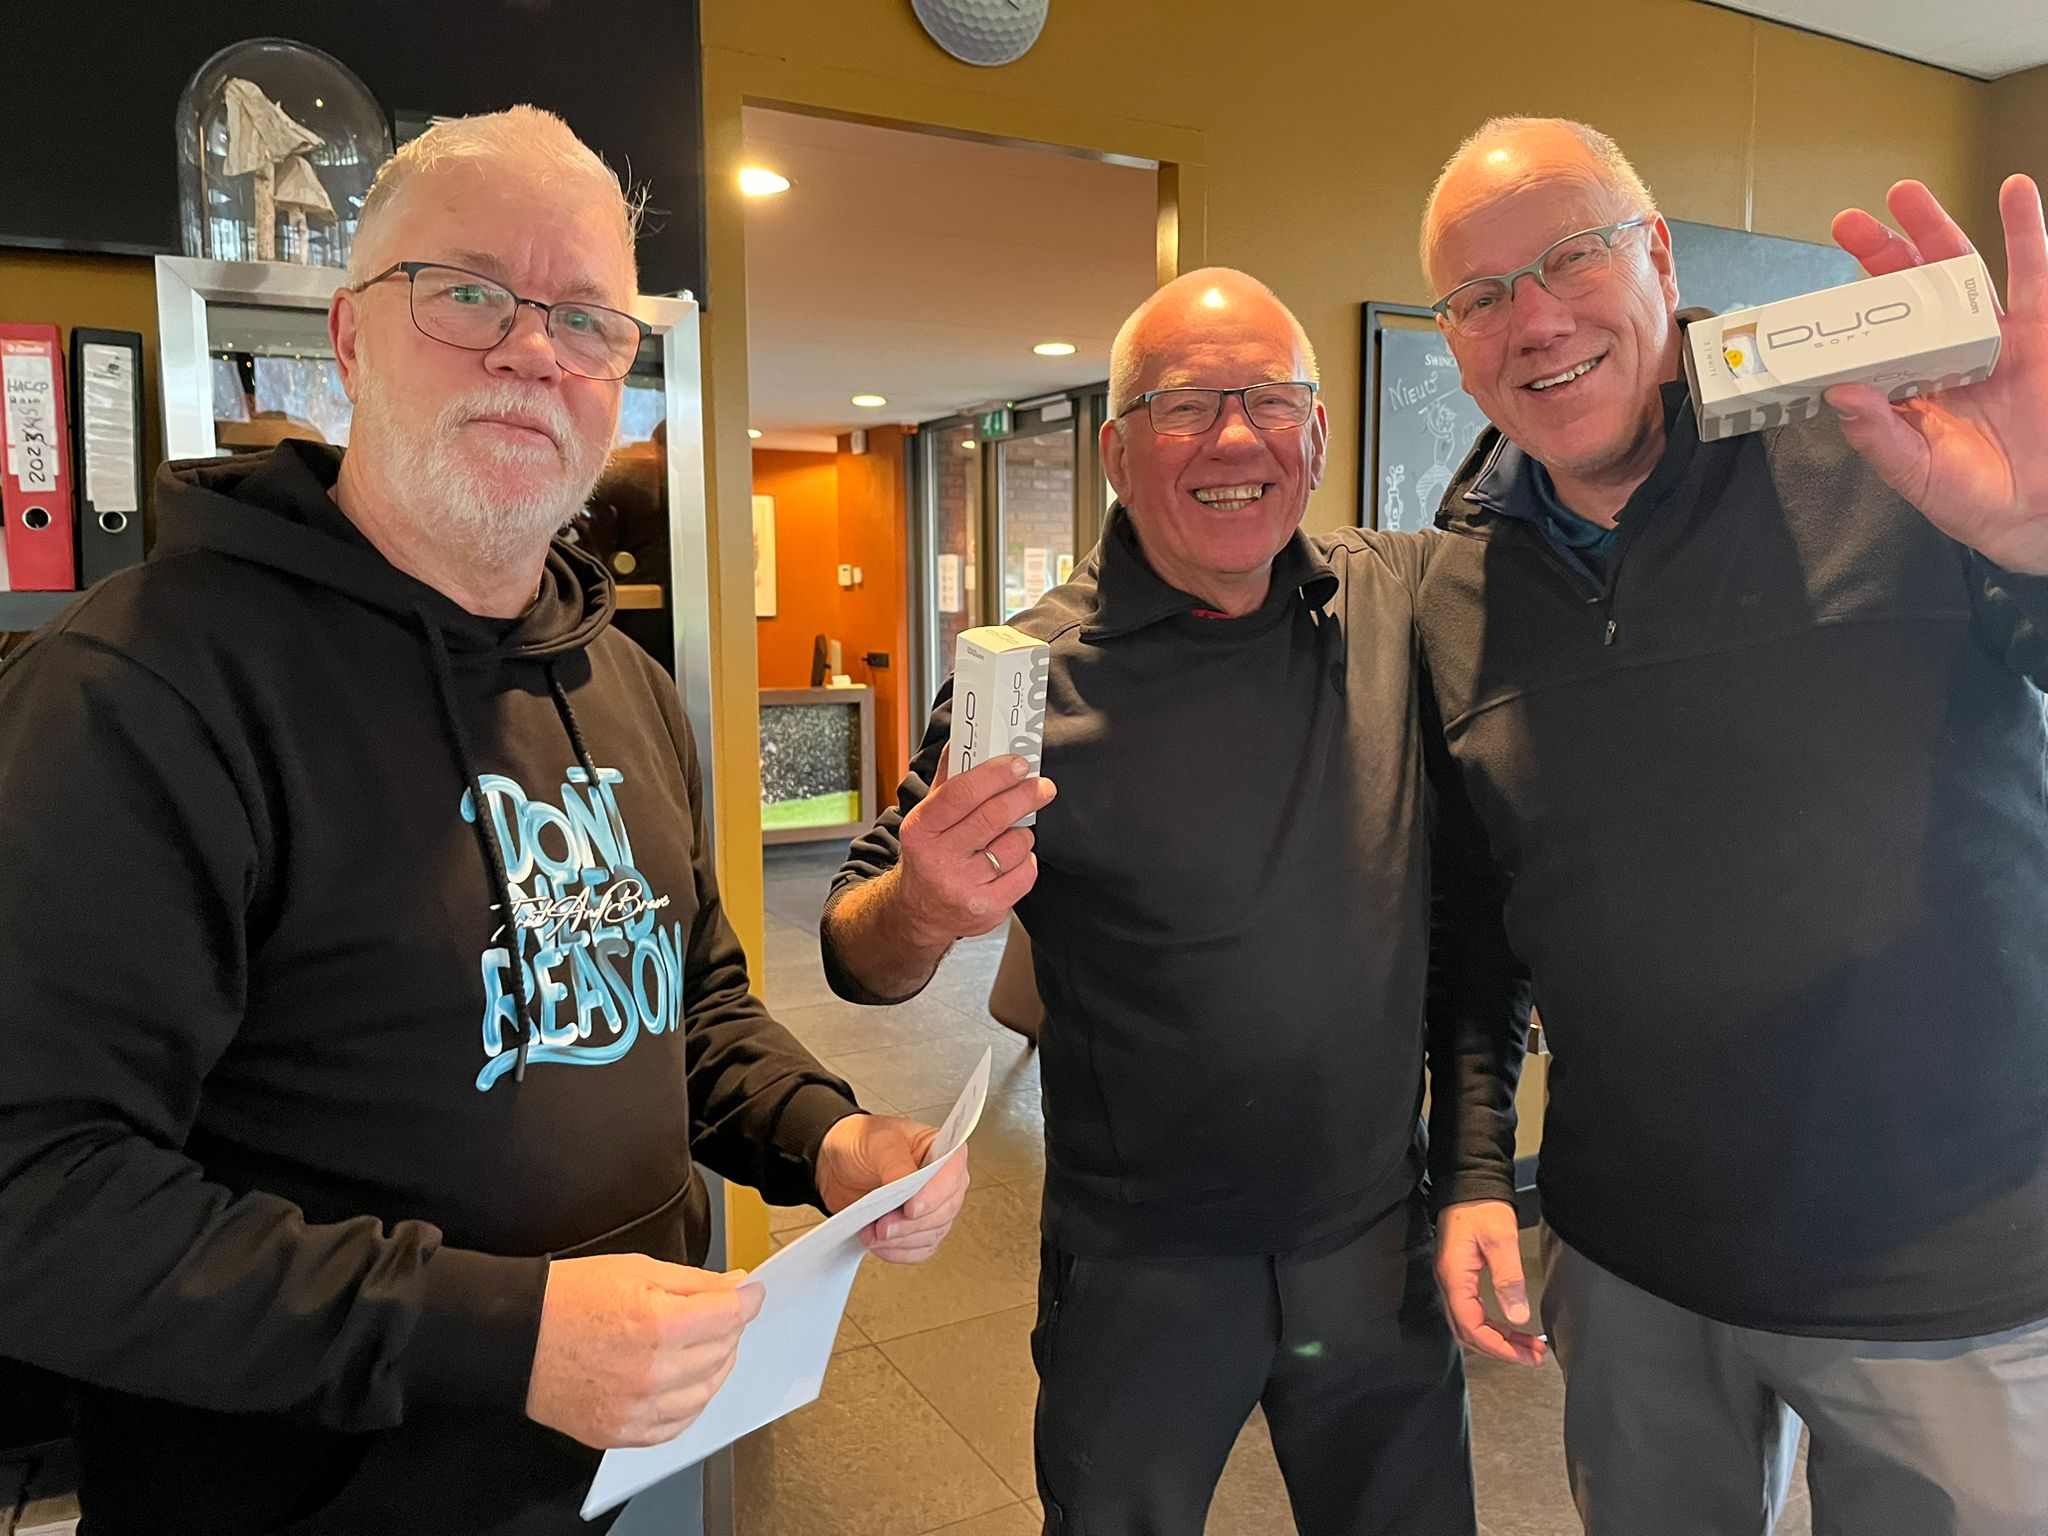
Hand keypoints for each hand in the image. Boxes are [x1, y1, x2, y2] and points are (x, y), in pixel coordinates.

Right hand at [525, 1254, 762, 1448]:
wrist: (517, 1337)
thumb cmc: (569, 1298)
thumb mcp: (637, 1268)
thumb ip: (695, 1282)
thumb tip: (735, 1286)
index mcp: (659, 1323)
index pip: (730, 1315)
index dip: (746, 1299)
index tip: (750, 1293)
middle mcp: (653, 1372)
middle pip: (723, 1352)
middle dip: (729, 1328)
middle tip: (720, 1313)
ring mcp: (638, 1408)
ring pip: (706, 1391)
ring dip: (715, 1365)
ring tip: (702, 1345)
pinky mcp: (622, 1432)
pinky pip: (677, 1424)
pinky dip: (689, 1403)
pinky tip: (682, 1382)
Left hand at [815, 1113, 970, 1263]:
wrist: (840, 1164)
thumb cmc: (864, 1142)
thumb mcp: (877, 1142)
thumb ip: (894, 1163)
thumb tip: (904, 1184)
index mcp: (942, 1150)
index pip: (952, 1175)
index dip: (934, 1196)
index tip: (910, 1209)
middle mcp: (944, 1180)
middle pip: (943, 1211)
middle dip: (910, 1224)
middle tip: (882, 1225)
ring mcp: (934, 1207)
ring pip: (932, 1234)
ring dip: (900, 1240)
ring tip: (872, 1233)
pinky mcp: (920, 1229)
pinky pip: (921, 1250)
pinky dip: (898, 1251)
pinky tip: (880, 1244)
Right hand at [892, 747, 1055, 946]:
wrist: (920, 912)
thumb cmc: (929, 856)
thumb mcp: (928, 817)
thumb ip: (948, 780)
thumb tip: (964, 740)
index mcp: (920, 829)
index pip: (960, 794)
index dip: (994, 775)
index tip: (1018, 764)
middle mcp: (938, 859)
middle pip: (993, 817)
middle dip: (1025, 796)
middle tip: (1042, 786)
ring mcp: (963, 887)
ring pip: (1015, 844)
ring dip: (1022, 833)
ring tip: (1011, 835)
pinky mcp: (987, 909)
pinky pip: (1025, 873)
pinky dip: (1025, 861)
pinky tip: (1009, 861)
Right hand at [1434, 1199, 1546, 1367]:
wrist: (1469, 1183)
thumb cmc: (1482, 1206)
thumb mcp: (1501, 1240)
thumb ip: (1509, 1279)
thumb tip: (1518, 1316)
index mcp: (1454, 1276)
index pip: (1471, 1326)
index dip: (1497, 1346)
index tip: (1523, 1355)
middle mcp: (1448, 1282)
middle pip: (1468, 1332)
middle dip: (1499, 1349)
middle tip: (1530, 1356)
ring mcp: (1452, 1280)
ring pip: (1469, 1324)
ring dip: (1497, 1339)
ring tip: (1526, 1346)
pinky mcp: (1460, 1276)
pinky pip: (1472, 1312)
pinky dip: (1492, 1326)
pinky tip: (1510, 1328)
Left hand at [1827, 175, 2047, 573]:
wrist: (2039, 515)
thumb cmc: (1975, 501)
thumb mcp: (1915, 473)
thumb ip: (1878, 435)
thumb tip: (1839, 393)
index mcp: (1911, 385)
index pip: (1875, 335)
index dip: (1851, 307)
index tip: (1818, 289)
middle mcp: (1948, 354)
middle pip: (1910, 291)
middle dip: (1881, 253)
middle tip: (1849, 222)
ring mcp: (1996, 339)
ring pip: (1962, 271)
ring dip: (1937, 229)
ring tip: (1908, 194)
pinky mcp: (2041, 332)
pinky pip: (2035, 274)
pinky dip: (2026, 229)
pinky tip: (2015, 190)